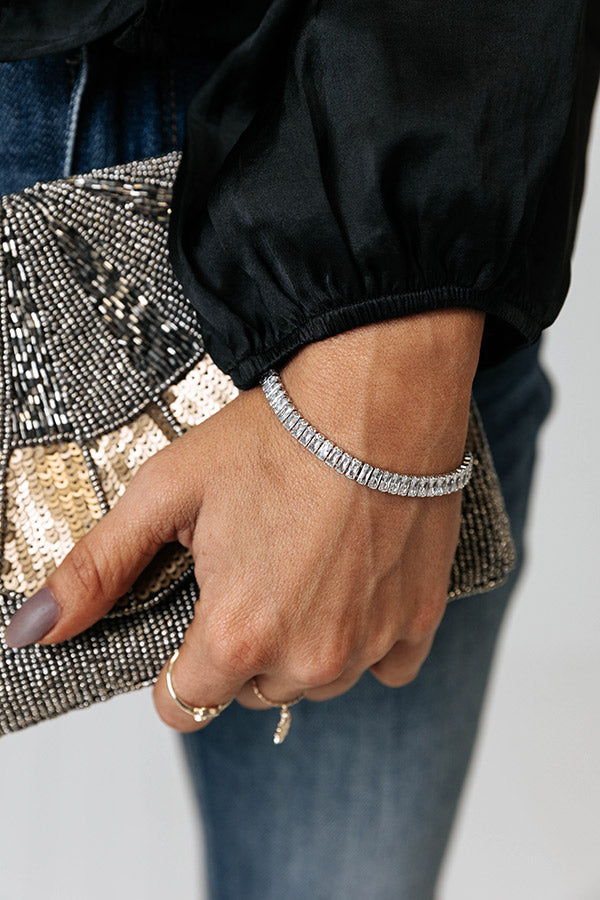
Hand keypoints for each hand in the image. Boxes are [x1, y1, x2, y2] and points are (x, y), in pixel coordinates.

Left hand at [5, 309, 483, 731]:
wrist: (380, 398)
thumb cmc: (280, 436)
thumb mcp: (167, 492)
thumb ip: (98, 569)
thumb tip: (34, 630)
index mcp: (237, 631)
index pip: (183, 703)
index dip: (177, 666)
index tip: (192, 627)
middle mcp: (308, 655)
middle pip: (250, 690)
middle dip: (241, 645)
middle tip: (254, 570)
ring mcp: (369, 643)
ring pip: (315, 681)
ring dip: (303, 642)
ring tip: (306, 567)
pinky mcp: (418, 621)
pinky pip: (384, 666)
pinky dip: (367, 636)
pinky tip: (355, 581)